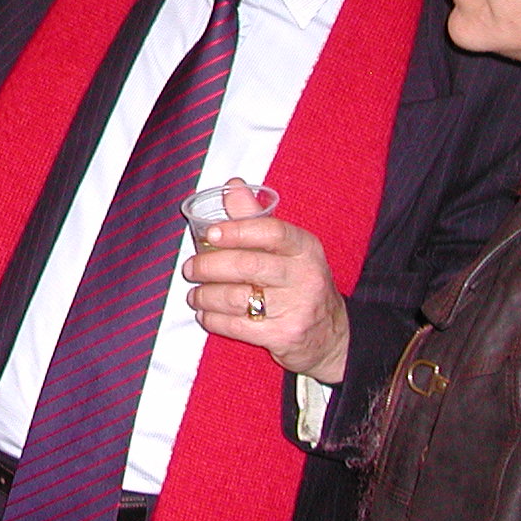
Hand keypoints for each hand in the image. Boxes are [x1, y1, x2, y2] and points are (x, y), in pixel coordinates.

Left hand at [182, 179, 349, 382]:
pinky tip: (206, 314)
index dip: (237, 231)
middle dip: (209, 266)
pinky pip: (237, 326)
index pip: (272, 231)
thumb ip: (256, 218)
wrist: (330, 336)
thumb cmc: (298, 282)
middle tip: (190, 268)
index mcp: (306, 248)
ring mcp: (297, 308)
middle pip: (247, 265)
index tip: (210, 234)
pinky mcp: (284, 336)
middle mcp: (306, 276)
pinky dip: (213, 319)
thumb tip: (233, 184)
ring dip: (205, 296)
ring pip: (236, 297)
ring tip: (195, 294)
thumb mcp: (288, 249)